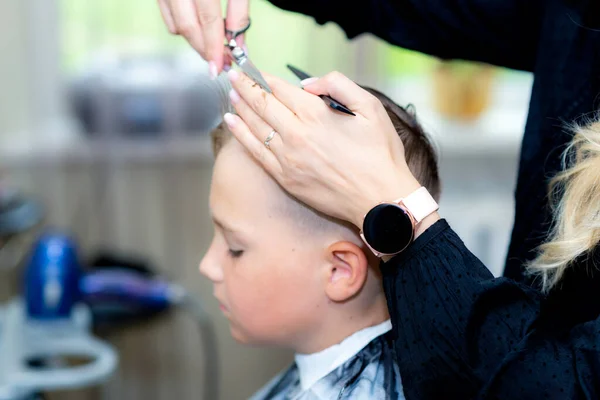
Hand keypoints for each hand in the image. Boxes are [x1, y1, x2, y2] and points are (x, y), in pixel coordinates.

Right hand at [157, 0, 248, 76]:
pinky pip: (170, 20)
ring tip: (214, 46)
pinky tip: (201, 30)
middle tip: (221, 62)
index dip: (214, 48)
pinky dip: (185, 31)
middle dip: (205, 50)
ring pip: (177, 28)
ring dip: (196, 43)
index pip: (208, 21)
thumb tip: (239, 48)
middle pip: (188, 28)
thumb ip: (239, 15)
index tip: (218, 68)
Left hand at [224, 69, 429, 229]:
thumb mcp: (371, 108)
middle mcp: (296, 135)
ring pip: (255, 127)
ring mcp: (287, 159)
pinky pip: (256, 152)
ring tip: (231, 94)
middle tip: (233, 75)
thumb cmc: (380, 154)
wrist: (380, 200)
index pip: (280, 90)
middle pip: (263, 105)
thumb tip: (308, 83)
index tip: (252, 69)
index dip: (264, 77)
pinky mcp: (285, 178)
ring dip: (240, 108)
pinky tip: (232, 124)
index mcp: (316, 115)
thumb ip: (339, 85)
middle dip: (245, 87)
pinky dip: (241, 135)